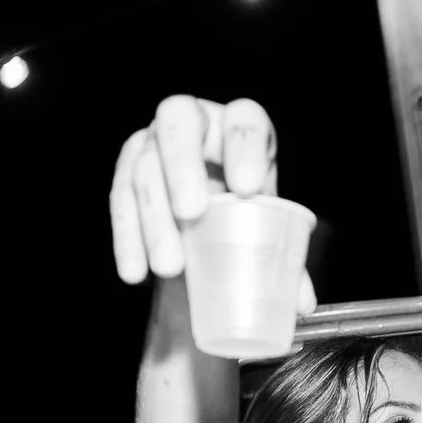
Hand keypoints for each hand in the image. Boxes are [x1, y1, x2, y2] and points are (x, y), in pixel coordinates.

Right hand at [108, 94, 315, 309]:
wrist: (203, 220)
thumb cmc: (243, 214)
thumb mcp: (265, 228)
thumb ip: (284, 261)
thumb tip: (302, 302)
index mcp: (239, 127)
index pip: (244, 120)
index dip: (245, 146)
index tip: (247, 188)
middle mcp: (193, 122)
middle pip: (179, 124)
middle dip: (183, 167)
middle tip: (191, 213)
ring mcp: (153, 141)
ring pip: (144, 167)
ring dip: (154, 219)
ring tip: (169, 267)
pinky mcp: (127, 169)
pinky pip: (120, 199)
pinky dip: (127, 239)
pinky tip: (135, 273)